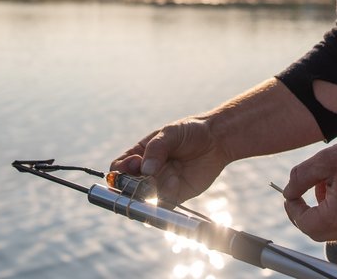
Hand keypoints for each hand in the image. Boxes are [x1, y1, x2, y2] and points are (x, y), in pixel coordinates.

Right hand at [110, 117, 231, 206]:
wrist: (216, 140)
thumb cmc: (190, 131)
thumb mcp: (170, 133)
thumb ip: (156, 150)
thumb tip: (145, 170)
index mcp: (140, 154)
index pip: (120, 167)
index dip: (120, 171)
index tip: (132, 166)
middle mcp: (147, 172)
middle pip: (128, 187)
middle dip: (132, 187)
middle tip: (144, 179)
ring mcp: (160, 185)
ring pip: (145, 199)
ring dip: (148, 196)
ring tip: (158, 185)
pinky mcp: (176, 195)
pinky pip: (164, 205)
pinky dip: (164, 201)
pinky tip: (175, 184)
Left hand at [280, 110, 336, 243]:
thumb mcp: (326, 160)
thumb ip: (300, 177)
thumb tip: (287, 193)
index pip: (304, 224)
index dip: (293, 209)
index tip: (291, 196)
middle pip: (320, 231)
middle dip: (311, 210)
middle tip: (315, 186)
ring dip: (329, 210)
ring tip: (336, 183)